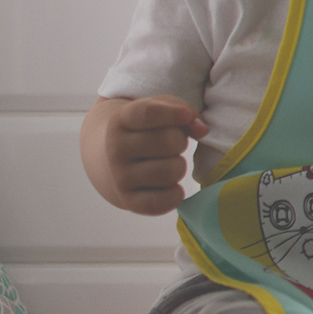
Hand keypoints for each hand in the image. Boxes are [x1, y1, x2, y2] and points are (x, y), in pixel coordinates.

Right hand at [91, 96, 208, 214]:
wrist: (110, 160)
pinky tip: (170, 185)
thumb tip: (202, 130)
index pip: (148, 113)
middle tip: (170, 144)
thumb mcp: (159, 111)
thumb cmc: (145, 130)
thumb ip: (184, 113)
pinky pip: (163, 202)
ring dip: (179, 166)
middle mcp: (115, 149)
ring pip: (171, 172)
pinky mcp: (129, 201)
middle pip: (168, 142)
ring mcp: (120, 177)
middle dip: (179, 141)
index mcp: (120, 121)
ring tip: (167, 162)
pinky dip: (175, 194)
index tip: (186, 115)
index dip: (173, 113)